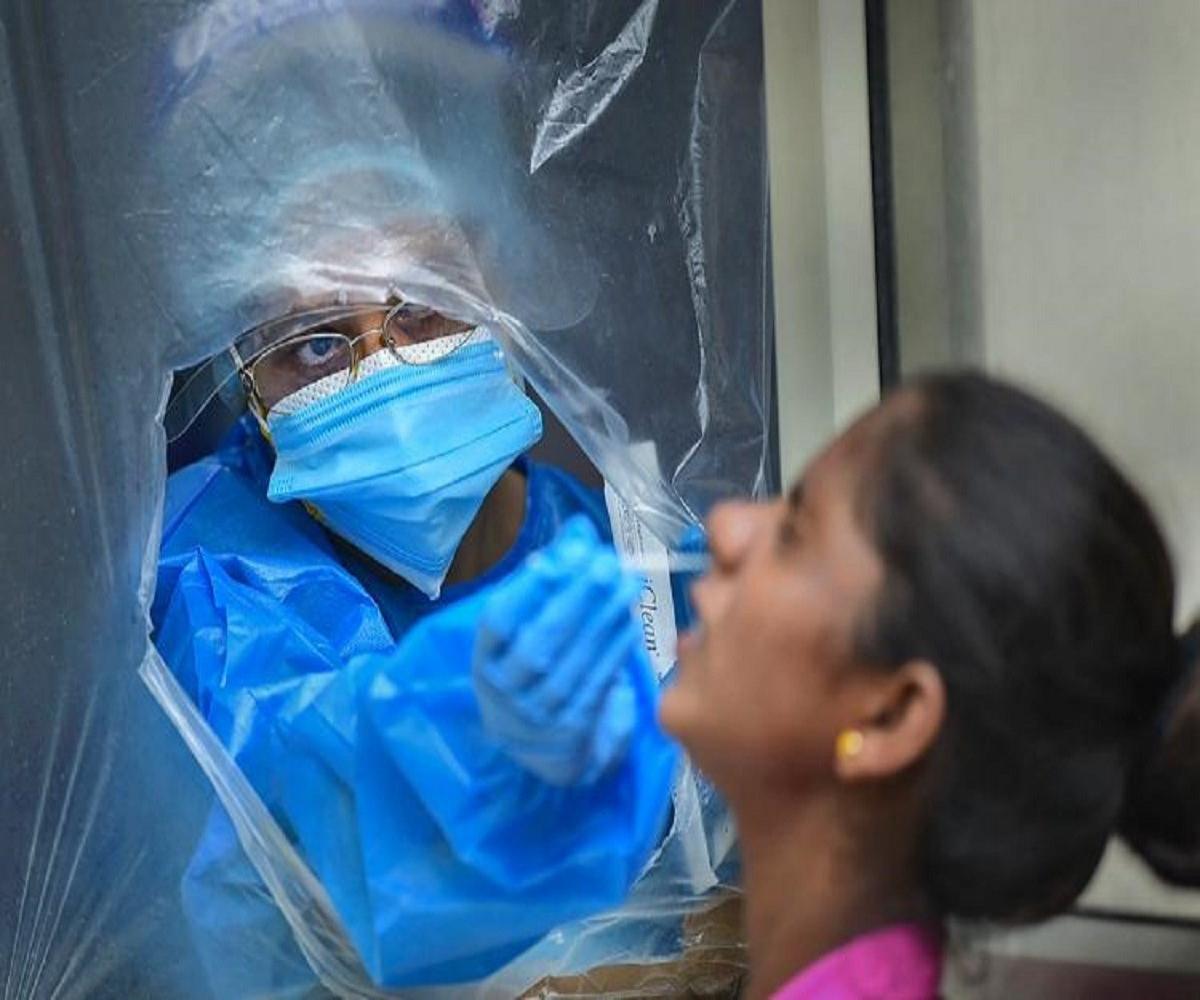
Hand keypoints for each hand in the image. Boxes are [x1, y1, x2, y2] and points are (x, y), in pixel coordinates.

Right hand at [473, 515, 647, 785]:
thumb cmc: (531, 664)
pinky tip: (628, 623)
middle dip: (574, 601)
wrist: (536, 741)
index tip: (555, 560)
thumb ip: (554, 574)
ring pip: (570, 667)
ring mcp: (536, 715)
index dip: (525, 591)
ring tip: (626, 585)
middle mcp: (503, 689)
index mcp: (485, 657)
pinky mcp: (569, 731)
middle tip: (606, 565)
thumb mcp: (529, 623)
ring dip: (601, 622)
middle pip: (538, 644)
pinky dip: (613, 653)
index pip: (499, 622)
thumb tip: (580, 530)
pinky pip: (594, 687)